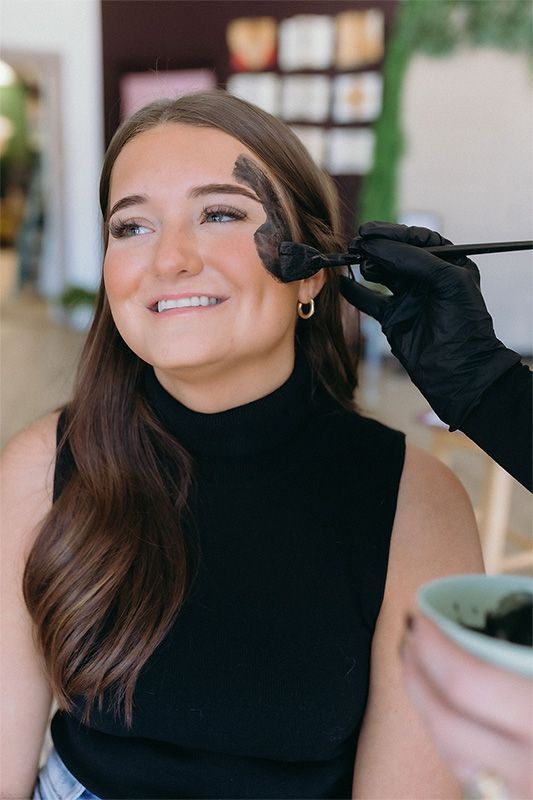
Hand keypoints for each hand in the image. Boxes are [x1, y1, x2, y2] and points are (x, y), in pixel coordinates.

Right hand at [339, 222, 520, 429]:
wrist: (457, 372)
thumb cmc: (462, 325)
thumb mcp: (446, 282)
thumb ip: (413, 260)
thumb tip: (376, 246)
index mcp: (448, 264)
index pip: (416, 240)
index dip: (392, 234)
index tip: (368, 232)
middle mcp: (427, 278)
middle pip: (396, 254)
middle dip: (376, 248)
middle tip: (355, 245)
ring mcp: (409, 298)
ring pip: (381, 274)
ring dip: (367, 266)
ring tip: (356, 262)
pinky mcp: (393, 319)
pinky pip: (369, 300)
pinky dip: (354, 292)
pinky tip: (343, 283)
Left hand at [401, 614, 532, 799]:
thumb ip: (523, 649)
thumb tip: (503, 618)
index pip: (465, 682)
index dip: (432, 647)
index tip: (418, 620)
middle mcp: (526, 767)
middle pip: (444, 720)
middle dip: (415, 674)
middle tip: (409, 641)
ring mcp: (515, 795)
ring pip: (450, 752)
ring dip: (426, 707)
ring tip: (421, 669)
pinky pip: (470, 774)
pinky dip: (452, 739)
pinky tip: (450, 713)